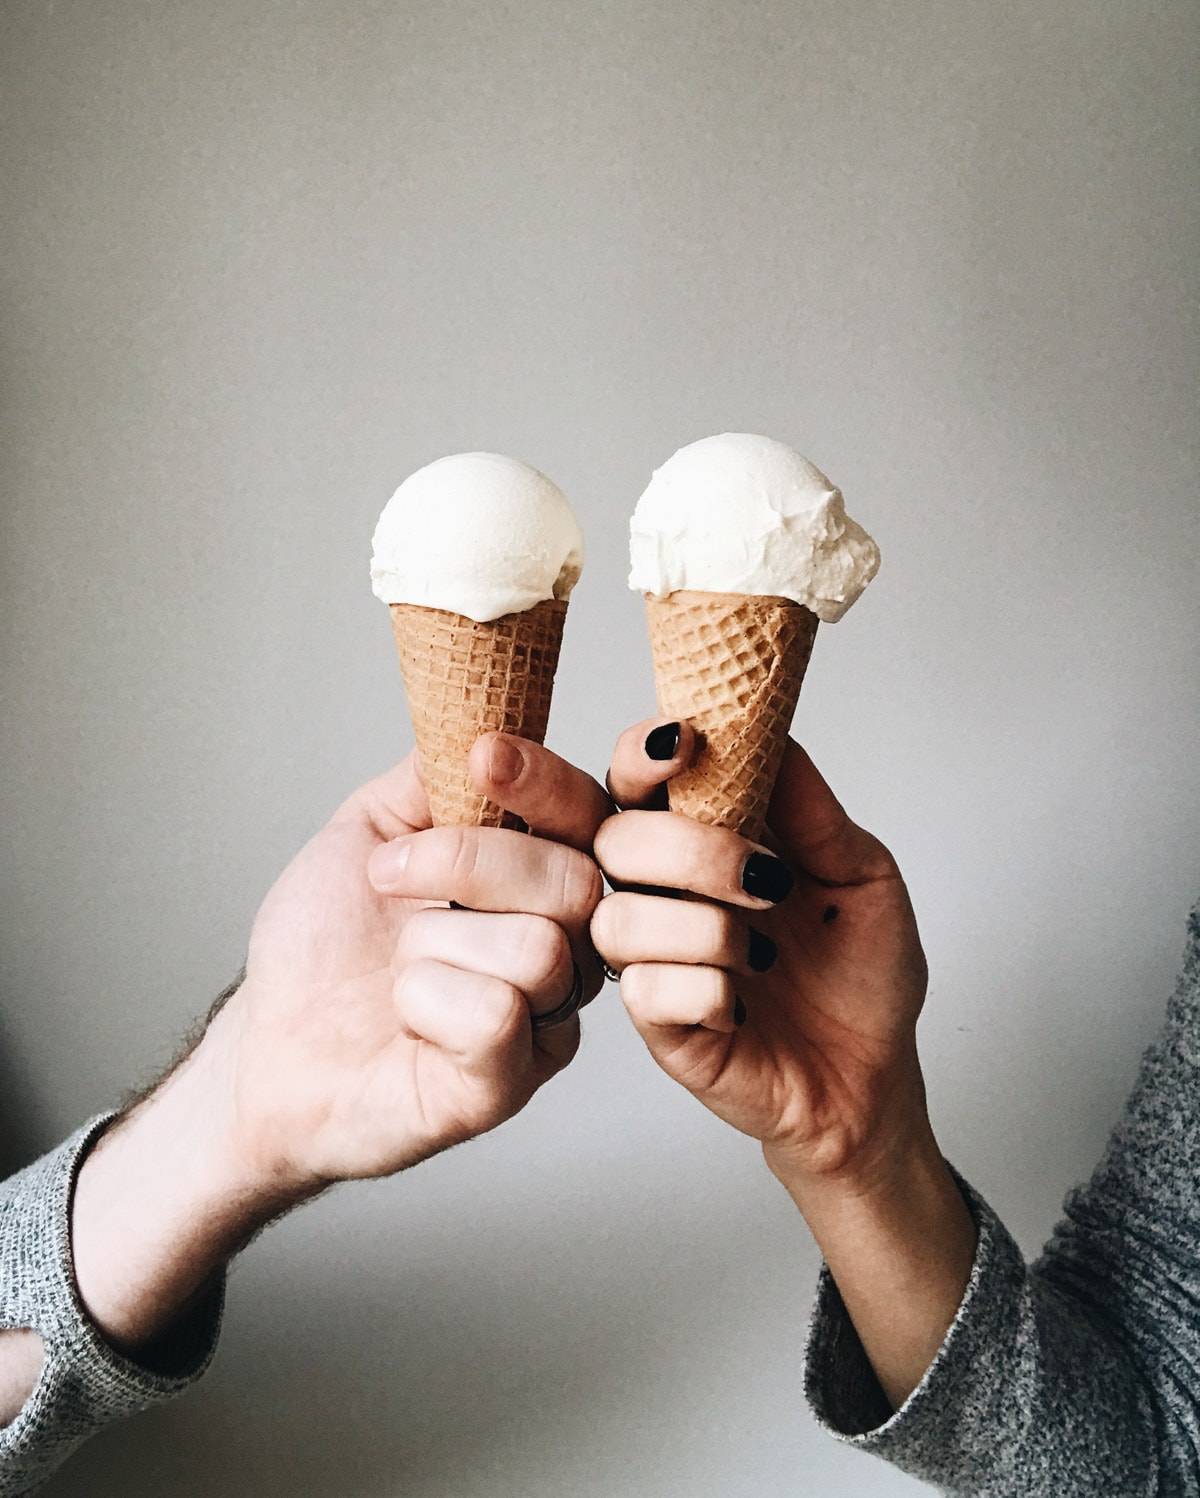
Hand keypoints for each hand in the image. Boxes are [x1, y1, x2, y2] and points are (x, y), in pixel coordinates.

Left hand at [217, 732, 609, 1192]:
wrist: (268, 1042)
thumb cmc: (325, 945)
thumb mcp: (369, 832)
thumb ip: (431, 775)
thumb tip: (481, 717)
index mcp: (539, 881)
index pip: (590, 818)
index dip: (547, 783)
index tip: (482, 756)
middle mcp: (565, 949)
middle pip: (576, 882)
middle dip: (468, 862)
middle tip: (386, 876)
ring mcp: (545, 1022)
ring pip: (539, 949)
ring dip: (432, 944)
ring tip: (399, 967)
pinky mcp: (510, 1085)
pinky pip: (498, 1016)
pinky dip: (425, 1003)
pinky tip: (406, 1018)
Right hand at [590, 719, 928, 1186]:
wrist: (875, 1075)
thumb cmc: (862, 971)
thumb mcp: (862, 875)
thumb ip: (812, 811)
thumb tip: (770, 733)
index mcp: (700, 840)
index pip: (635, 780)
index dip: (641, 756)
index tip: (684, 745)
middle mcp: (662, 893)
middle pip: (615, 839)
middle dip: (692, 850)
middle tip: (768, 876)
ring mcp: (652, 959)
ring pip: (619, 918)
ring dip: (705, 929)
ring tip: (763, 953)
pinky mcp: (658, 1025)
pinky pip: (645, 991)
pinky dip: (709, 991)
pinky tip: (746, 1005)